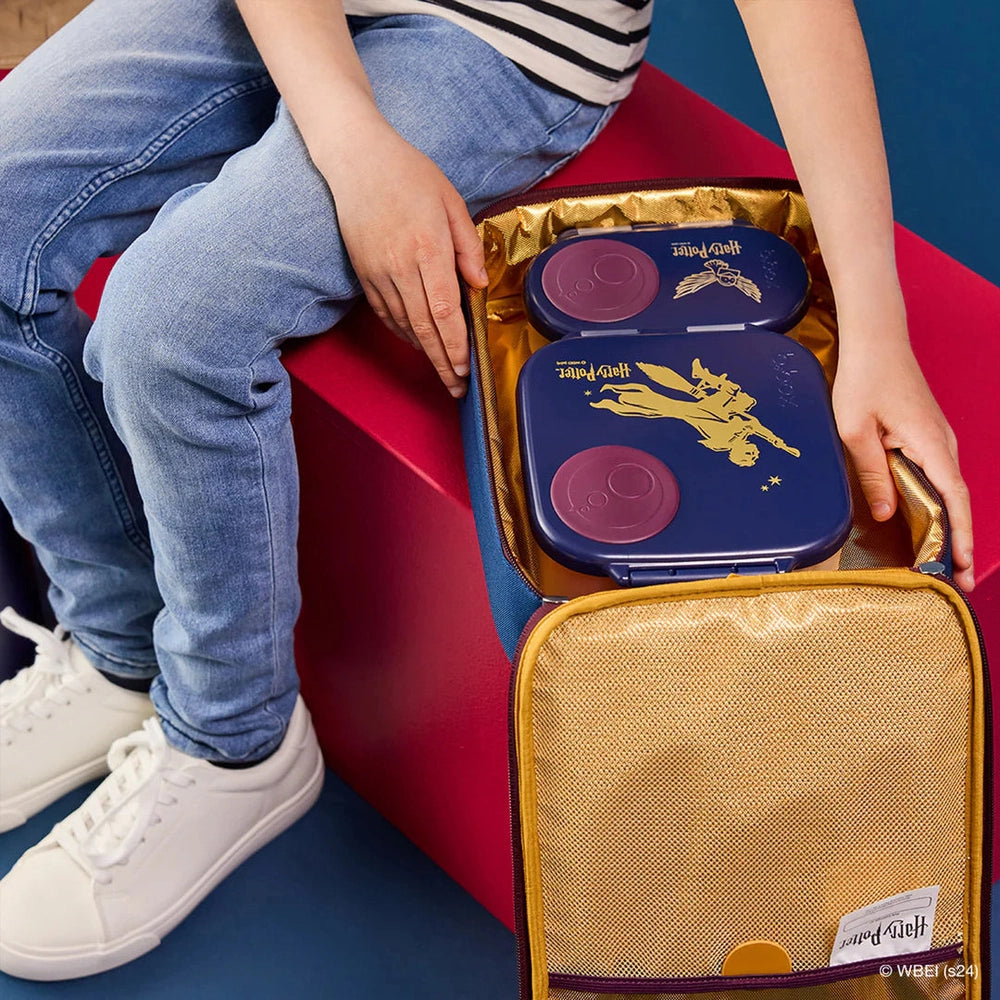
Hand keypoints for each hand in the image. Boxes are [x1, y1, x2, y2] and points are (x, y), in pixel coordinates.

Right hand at [317, 114, 486, 396]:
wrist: (356, 159)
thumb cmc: (408, 174)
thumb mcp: (451, 201)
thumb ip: (468, 246)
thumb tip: (478, 284)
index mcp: (428, 249)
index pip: (445, 311)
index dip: (455, 345)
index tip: (466, 367)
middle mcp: (401, 266)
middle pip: (424, 328)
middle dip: (442, 362)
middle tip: (457, 387)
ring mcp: (378, 272)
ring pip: (404, 325)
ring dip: (425, 352)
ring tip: (442, 372)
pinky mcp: (364, 273)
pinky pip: (386, 313)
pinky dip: (404, 333)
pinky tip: (419, 343)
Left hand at [832, 328, 973, 589]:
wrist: (875, 341)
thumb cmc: (863, 379)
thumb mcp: (856, 431)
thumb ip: (872, 473)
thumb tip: (882, 513)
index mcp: (929, 444)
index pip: (954, 499)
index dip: (962, 535)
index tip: (966, 566)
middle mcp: (941, 444)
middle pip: (957, 500)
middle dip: (961, 542)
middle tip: (959, 581)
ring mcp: (936, 440)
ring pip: (948, 490)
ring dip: (950, 525)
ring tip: (946, 562)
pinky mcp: (926, 436)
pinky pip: (936, 476)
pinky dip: (939, 504)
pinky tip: (929, 523)